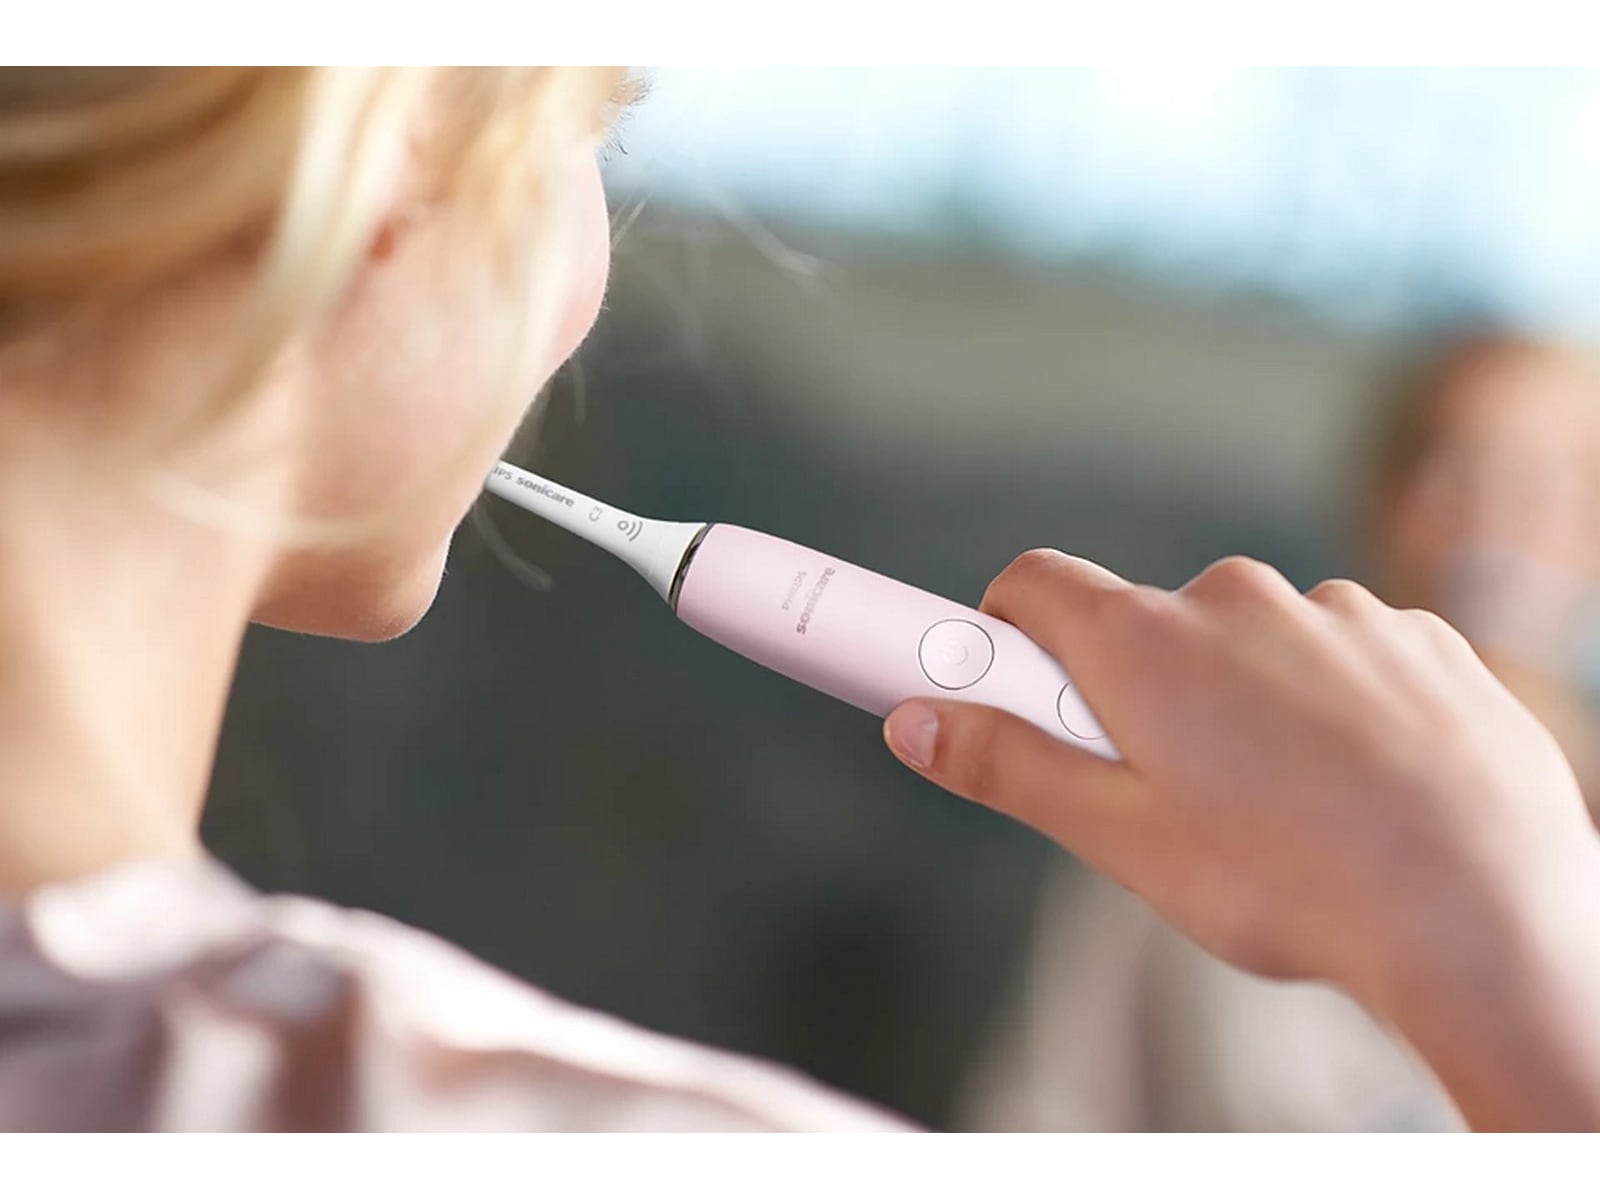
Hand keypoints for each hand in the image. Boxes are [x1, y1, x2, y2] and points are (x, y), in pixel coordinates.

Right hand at [884, 550, 1599, 1128]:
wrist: (1486, 910)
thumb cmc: (1293, 883)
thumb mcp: (1120, 840)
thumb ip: (1007, 768)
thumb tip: (917, 725)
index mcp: (1144, 641)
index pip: (1032, 585)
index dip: (1000, 631)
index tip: (1000, 683)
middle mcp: (1234, 598)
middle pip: (1143, 624)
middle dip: (1132, 693)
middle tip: (1157, 790)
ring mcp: (1333, 610)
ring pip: (1247, 644)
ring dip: (1238, 701)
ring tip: (1277, 810)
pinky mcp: (1415, 636)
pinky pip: (1339, 653)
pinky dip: (1328, 705)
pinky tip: (1355, 788)